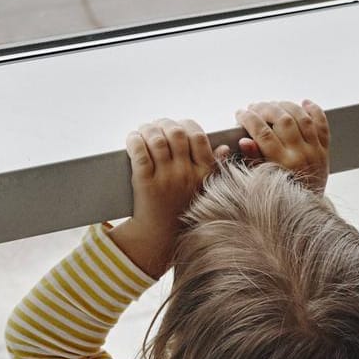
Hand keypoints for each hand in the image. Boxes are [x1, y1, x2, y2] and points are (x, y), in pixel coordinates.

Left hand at [113, 118, 218, 277]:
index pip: (198, 137)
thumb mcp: (204, 189)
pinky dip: (135, 140)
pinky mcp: (144, 182)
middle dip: (165, 123)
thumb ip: (214, 167)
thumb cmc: (182, 208)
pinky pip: (139, 152)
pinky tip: (133, 138)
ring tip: (144, 129)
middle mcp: (185, 174)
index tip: (179, 125)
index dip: (187, 124)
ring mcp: (165, 178)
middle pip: (176, 134)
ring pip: (157, 140)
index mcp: (202, 173)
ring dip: (148, 129)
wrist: (159, 234)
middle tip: (157, 125)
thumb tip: (225, 148)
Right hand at [235, 100, 329, 190]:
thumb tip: (244, 141)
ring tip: (272, 104)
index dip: (249, 119)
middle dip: (265, 108)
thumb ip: (253, 160)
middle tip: (254, 106)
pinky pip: (322, 125)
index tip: (240, 113)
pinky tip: (304, 103)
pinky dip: (314, 111)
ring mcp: (315, 151)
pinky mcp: (325, 150)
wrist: (306, 212)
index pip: (263, 134)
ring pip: (302, 118)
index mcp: (283, 164)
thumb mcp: (261, 181)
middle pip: (283, 120)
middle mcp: (301, 155)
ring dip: (286, 106)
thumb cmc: (280, 196)